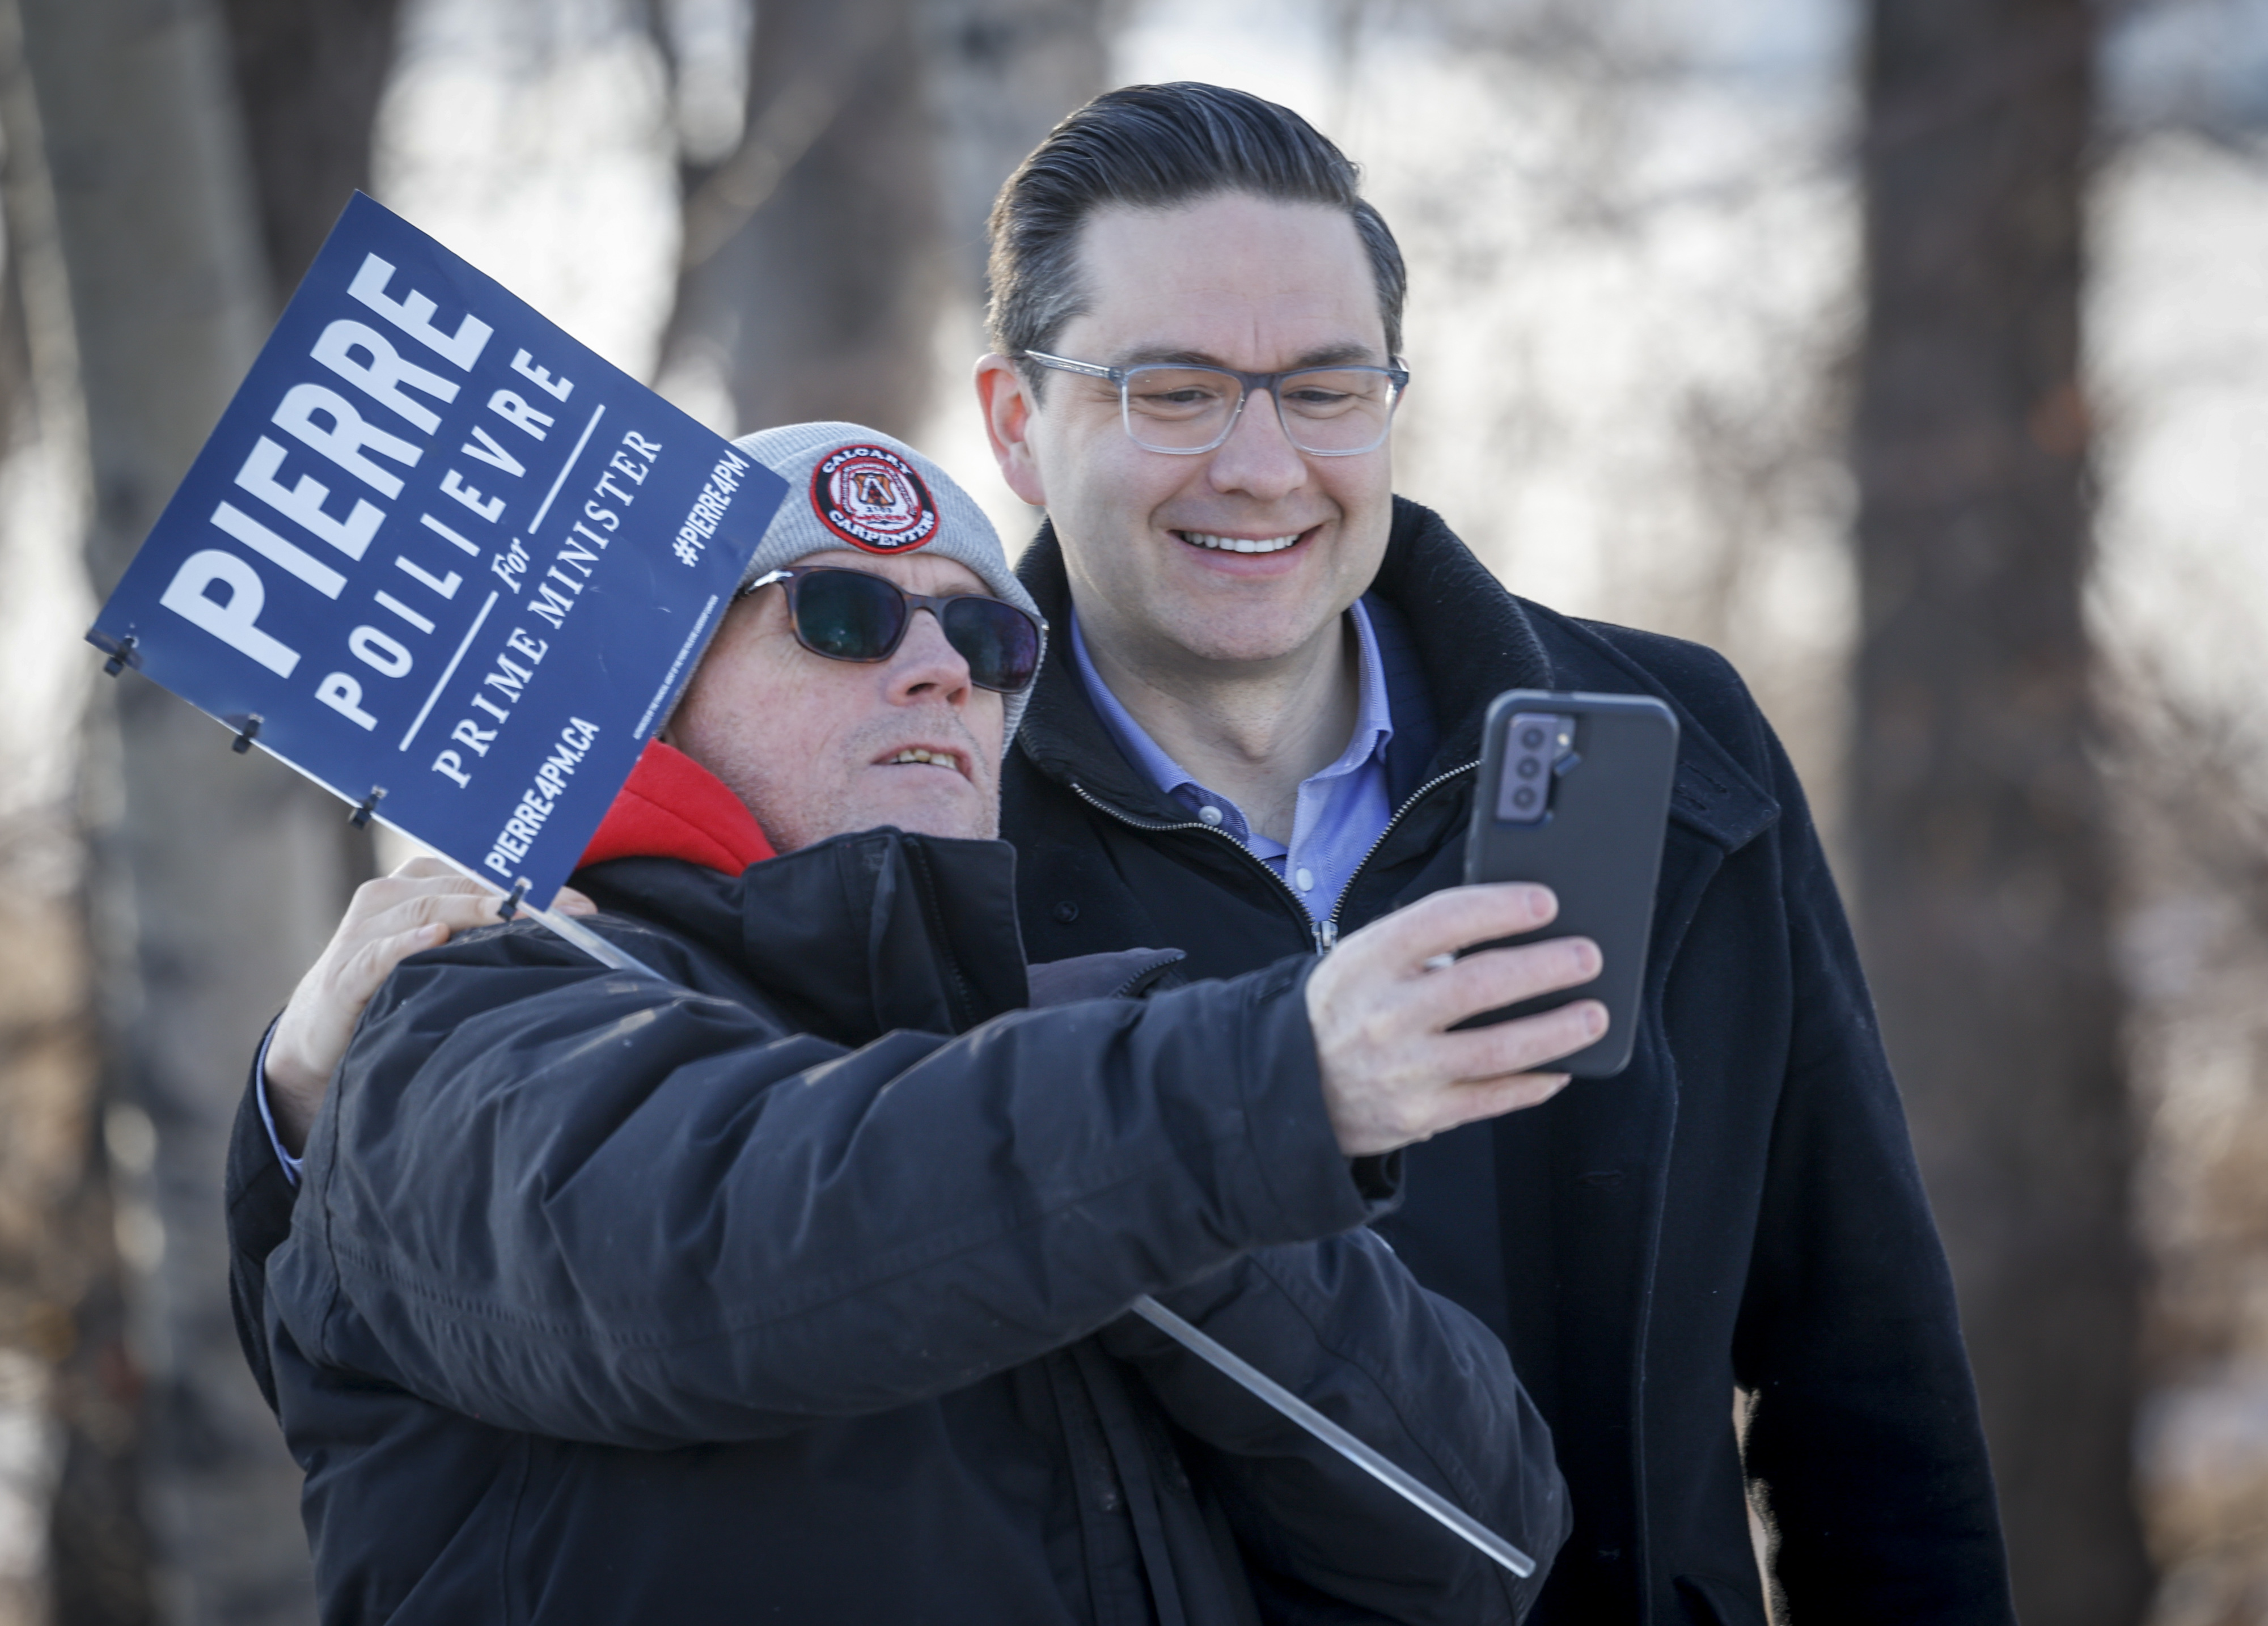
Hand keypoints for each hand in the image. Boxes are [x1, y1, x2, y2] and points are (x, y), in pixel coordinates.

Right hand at [263, 857, 593, 1152]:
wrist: (320, 1033)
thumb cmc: (395, 985)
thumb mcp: (442, 950)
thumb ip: (485, 931)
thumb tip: (565, 929)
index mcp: (419, 883)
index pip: (483, 874)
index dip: (533, 885)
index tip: (584, 907)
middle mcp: (389, 896)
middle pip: (463, 886)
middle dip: (520, 899)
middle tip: (572, 916)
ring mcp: (363, 932)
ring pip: (426, 909)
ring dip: (477, 912)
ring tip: (519, 917)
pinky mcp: (344, 973)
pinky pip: (377, 953)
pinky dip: (406, 945)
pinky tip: (434, 940)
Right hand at [1305, 884, 1604, 1155]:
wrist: (1288, 1083)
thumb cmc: (1346, 1007)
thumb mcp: (1363, 958)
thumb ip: (1424, 941)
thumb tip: (1510, 928)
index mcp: (1369, 962)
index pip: (1442, 920)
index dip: (1499, 908)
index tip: (1545, 902)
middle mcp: (1386, 1014)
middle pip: (1480, 984)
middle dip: (1545, 967)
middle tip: (1588, 956)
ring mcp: (1404, 1069)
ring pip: (1498, 1048)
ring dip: (1557, 1030)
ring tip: (1594, 1015)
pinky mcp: (1418, 1115)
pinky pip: (1492, 1098)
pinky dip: (1533, 1082)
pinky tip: (1561, 1068)